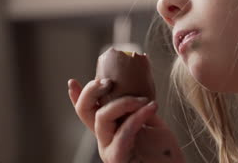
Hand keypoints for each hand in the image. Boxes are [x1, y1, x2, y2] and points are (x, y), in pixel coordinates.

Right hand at [68, 78, 185, 162]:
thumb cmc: (165, 154)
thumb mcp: (153, 124)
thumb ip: (141, 109)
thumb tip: (139, 90)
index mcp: (111, 130)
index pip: (88, 112)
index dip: (78, 97)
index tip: (72, 81)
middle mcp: (105, 140)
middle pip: (85, 112)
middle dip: (92, 91)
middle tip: (109, 81)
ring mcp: (109, 150)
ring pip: (102, 117)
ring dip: (124, 102)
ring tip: (145, 100)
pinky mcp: (118, 159)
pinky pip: (123, 132)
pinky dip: (138, 116)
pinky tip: (152, 107)